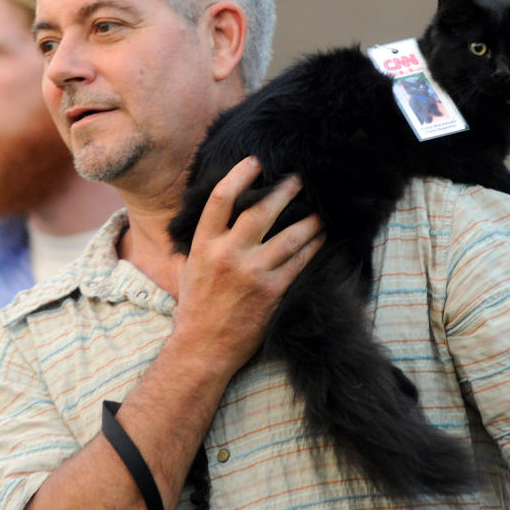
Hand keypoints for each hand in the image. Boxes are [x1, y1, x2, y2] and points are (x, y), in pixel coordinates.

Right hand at [171, 156, 323, 374]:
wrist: (203, 347)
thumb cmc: (196, 306)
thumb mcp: (188, 267)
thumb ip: (201, 240)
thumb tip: (214, 215)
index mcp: (204, 244)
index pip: (221, 199)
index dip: (239, 175)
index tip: (256, 162)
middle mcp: (227, 254)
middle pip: (260, 210)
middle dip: (283, 191)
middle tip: (298, 179)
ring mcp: (252, 273)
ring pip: (288, 236)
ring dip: (308, 220)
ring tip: (320, 210)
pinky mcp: (272, 292)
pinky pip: (298, 262)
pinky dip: (312, 247)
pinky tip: (321, 238)